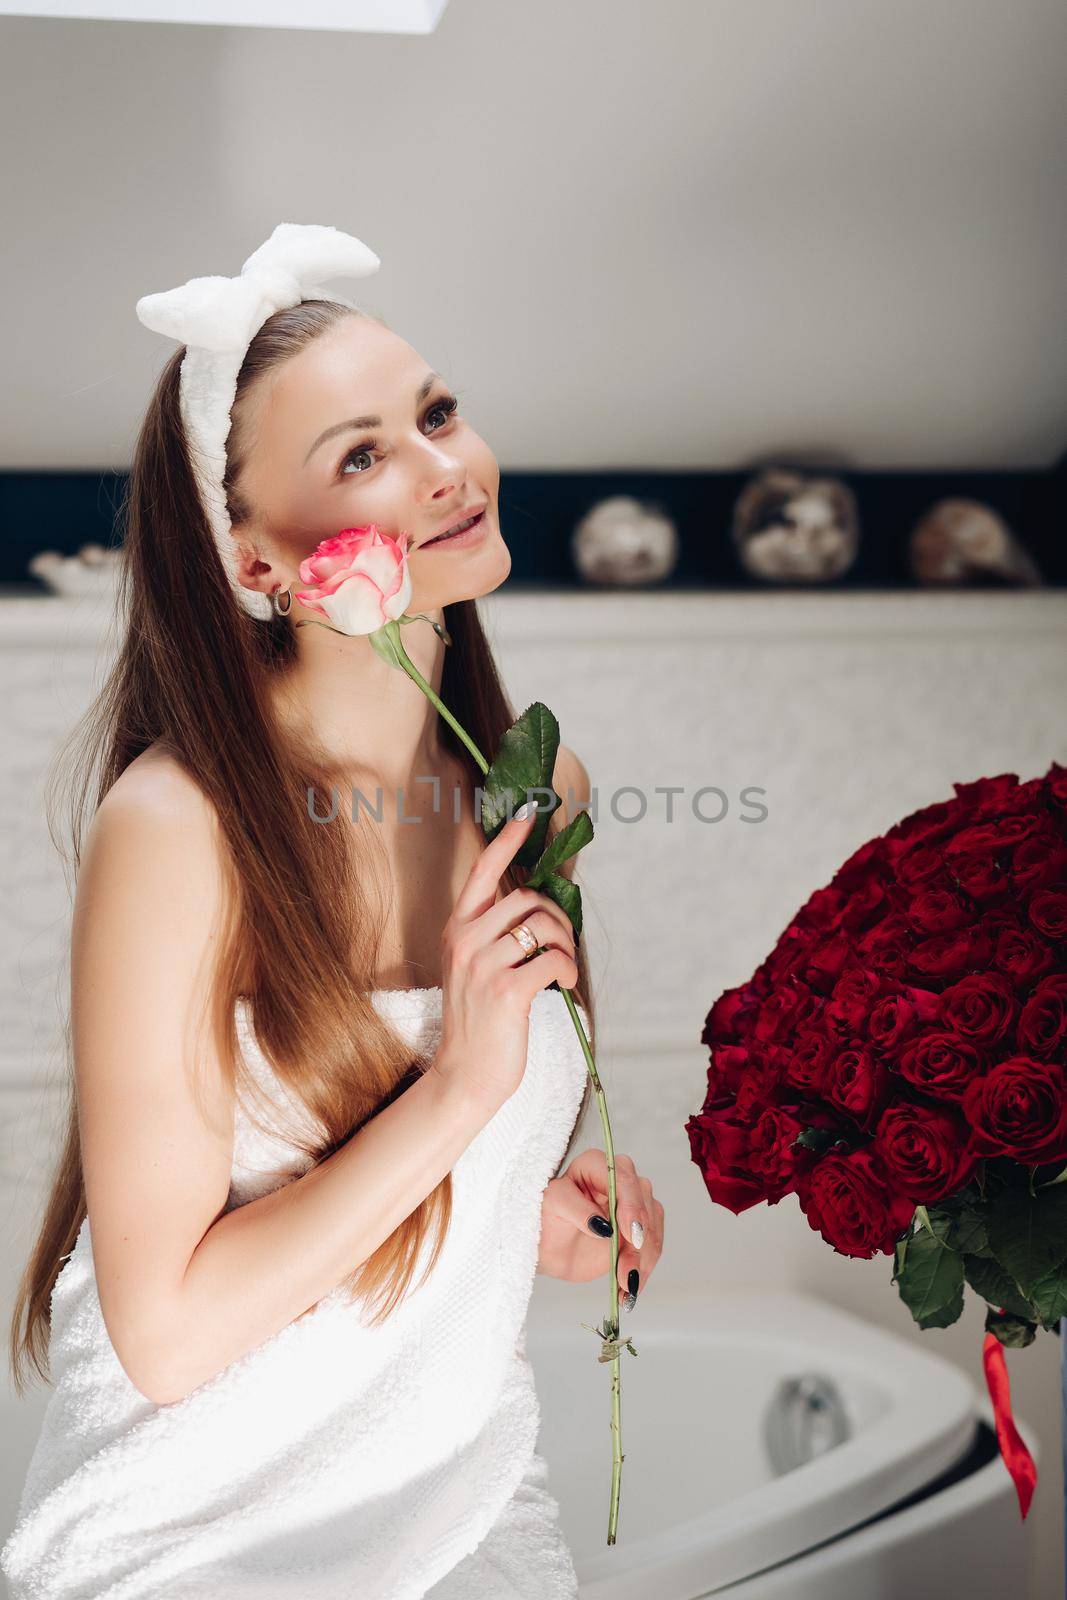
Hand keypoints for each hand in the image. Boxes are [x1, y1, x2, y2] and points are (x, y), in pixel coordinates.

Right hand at [430, 804, 578, 1113]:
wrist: (465, 1075)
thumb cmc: (480, 1022)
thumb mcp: (477, 969)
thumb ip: (497, 935)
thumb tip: (541, 905)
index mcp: (457, 930)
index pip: (482, 871)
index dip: (508, 839)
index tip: (529, 810)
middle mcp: (465, 940)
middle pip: (527, 899)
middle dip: (557, 917)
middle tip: (563, 945)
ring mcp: (482, 965)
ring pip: (543, 925)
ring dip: (566, 945)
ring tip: (562, 969)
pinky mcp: (505, 991)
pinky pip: (553, 960)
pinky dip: (568, 970)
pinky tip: (564, 985)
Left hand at [537, 1149, 662, 1310]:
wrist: (548, 1245)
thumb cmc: (545, 1217)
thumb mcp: (552, 1206)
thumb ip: (576, 1210)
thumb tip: (603, 1226)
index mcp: (596, 1164)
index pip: (622, 1177)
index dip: (631, 1205)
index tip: (630, 1234)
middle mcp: (620, 1179)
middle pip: (643, 1203)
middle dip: (638, 1240)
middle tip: (627, 1269)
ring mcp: (633, 1204)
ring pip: (652, 1228)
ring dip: (642, 1259)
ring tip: (625, 1285)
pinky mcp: (638, 1229)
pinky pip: (651, 1247)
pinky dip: (643, 1270)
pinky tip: (629, 1289)